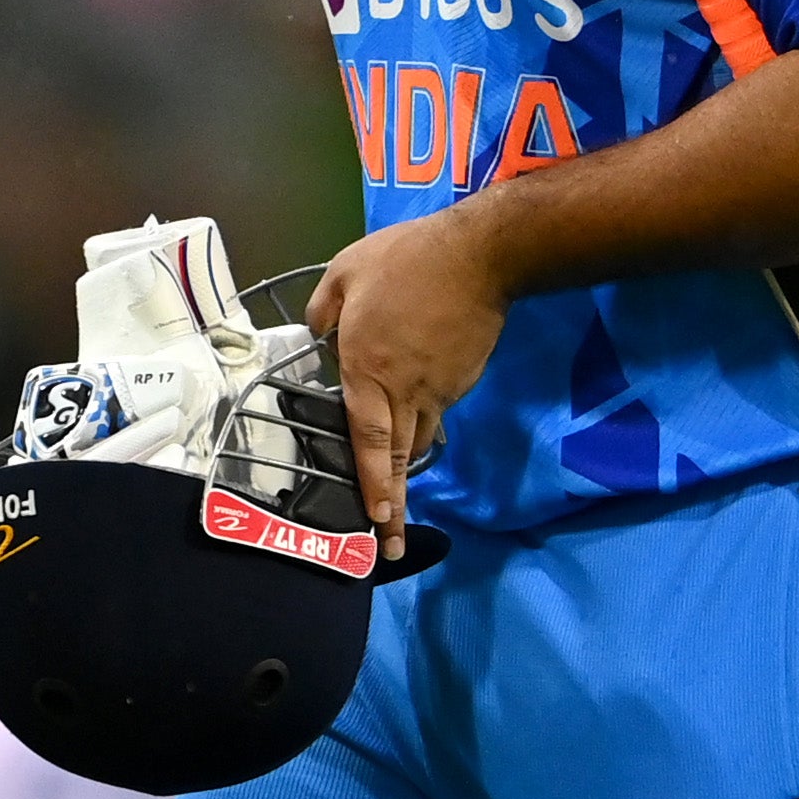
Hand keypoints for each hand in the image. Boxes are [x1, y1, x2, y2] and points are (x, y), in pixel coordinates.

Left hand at [306, 209, 507, 557]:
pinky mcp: (461, 380)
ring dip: (405, 467)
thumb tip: (317, 333)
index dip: (372, 484)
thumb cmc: (407, 260)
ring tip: (396, 496)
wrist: (480, 255)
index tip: (377, 521)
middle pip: (398, 458)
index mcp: (368, 369)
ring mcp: (439, 389)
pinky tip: (417, 407)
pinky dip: (423, 420)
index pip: (368, 440)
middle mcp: (405, 391)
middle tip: (392, 543)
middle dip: (395, 506)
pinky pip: (436, 410)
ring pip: (418, 438)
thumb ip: (322, 308)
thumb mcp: (345, 271)